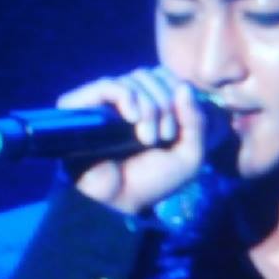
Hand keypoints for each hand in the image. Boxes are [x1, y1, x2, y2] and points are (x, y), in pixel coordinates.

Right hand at [55, 67, 207, 214]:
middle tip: (164, 137)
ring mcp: (104, 102)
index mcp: (149, 106)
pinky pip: (109, 84)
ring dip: (150, 108)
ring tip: (148, 139)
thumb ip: (197, 122)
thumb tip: (184, 87)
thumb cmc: (150, 182)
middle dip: (167, 104)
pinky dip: (127, 97)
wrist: (116, 204)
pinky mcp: (81, 107)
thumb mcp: (189, 156)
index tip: (179, 128)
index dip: (179, 94)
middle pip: (154, 75)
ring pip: (135, 79)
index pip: (166, 76)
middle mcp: (126, 100)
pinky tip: (132, 119)